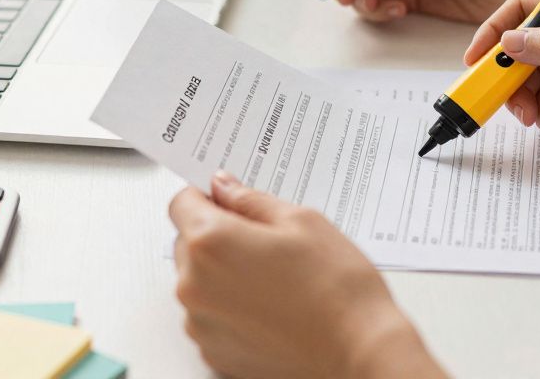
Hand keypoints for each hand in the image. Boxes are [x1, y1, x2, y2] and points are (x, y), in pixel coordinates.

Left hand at [168, 172, 445, 378]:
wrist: (357, 348)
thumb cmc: (335, 286)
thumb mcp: (300, 220)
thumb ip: (250, 200)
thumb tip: (224, 188)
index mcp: (210, 242)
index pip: (182, 203)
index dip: (207, 196)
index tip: (229, 200)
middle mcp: (194, 285)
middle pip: (187, 244)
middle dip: (217, 236)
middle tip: (265, 242)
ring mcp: (200, 324)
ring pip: (198, 281)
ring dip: (222, 273)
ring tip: (273, 278)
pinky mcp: (213, 352)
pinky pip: (210, 316)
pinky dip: (230, 307)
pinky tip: (271, 305)